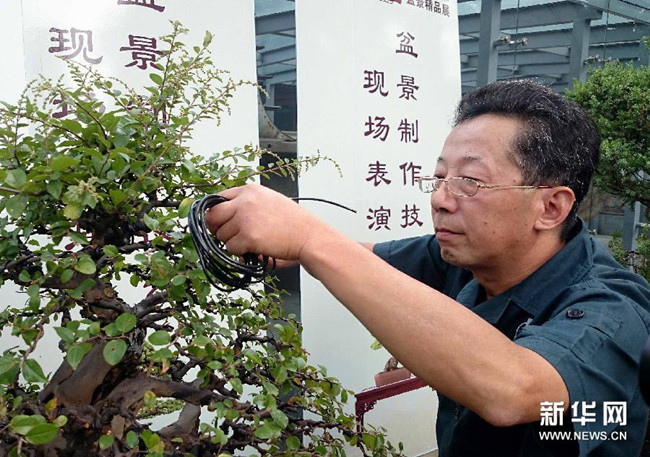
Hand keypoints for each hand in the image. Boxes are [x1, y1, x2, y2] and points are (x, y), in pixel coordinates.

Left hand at [204, 184, 328, 261]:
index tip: (220, 223)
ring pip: (221, 234)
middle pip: (213, 216)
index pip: (218, 198)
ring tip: (252, 242)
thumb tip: (219, 216)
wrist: (310, 237)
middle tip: (231, 236)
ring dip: (232, 242)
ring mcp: (246, 218)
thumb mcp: (269, 202)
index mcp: (250, 190)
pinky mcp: (248, 236)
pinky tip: (255, 248)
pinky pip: (230, 248)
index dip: (217, 213)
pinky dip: (240, 252)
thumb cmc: (293, 223)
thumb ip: (247, 204)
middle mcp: (245, 201)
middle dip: (218, 228)